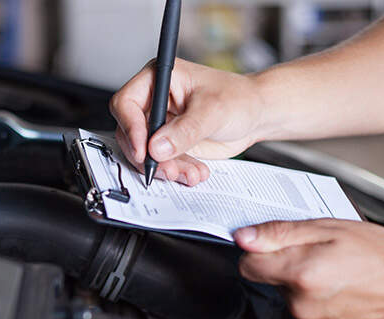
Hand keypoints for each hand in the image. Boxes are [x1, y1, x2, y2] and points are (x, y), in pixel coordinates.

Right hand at [109, 58, 264, 185]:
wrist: (256, 116)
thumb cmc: (239, 98)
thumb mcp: (213, 111)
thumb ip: (185, 130)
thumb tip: (156, 147)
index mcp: (159, 79)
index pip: (127, 103)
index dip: (131, 128)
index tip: (144, 150)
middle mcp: (155, 101)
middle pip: (131, 133)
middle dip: (148, 156)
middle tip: (165, 168)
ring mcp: (161, 124)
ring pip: (145, 153)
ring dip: (164, 168)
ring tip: (189, 173)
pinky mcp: (170, 144)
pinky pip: (162, 163)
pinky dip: (176, 172)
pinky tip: (195, 172)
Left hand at [234, 219, 383, 318]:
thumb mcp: (331, 229)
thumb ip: (281, 233)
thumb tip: (245, 237)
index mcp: (299, 274)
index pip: (248, 265)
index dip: (258, 250)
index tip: (272, 242)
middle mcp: (300, 304)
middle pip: (271, 279)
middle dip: (288, 263)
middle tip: (322, 251)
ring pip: (289, 295)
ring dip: (304, 281)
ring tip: (338, 269)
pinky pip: (306, 310)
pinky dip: (317, 298)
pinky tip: (343, 286)